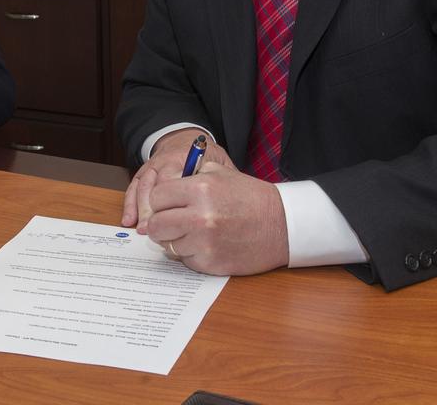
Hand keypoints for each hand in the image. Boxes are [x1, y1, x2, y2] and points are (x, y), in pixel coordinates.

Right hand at [121, 128, 234, 230]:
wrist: (185, 138)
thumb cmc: (206, 155)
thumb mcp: (219, 162)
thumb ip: (222, 180)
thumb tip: (230, 206)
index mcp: (186, 157)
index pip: (174, 178)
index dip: (172, 200)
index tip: (176, 218)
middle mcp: (165, 160)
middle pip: (155, 185)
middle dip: (152, 209)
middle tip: (154, 231)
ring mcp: (152, 166)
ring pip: (142, 187)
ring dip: (141, 210)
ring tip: (142, 230)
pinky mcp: (143, 173)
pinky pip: (133, 187)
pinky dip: (129, 204)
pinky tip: (129, 220)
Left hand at [144, 161, 289, 275]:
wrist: (281, 225)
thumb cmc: (250, 197)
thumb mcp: (220, 173)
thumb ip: (188, 176)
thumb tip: (161, 187)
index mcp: (200, 189)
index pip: (156, 198)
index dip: (161, 201)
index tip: (168, 204)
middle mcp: (199, 216)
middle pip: (155, 225)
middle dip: (161, 223)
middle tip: (172, 221)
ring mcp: (204, 243)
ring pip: (168, 246)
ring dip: (176, 240)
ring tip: (196, 232)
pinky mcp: (210, 263)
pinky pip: (185, 260)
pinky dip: (191, 254)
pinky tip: (207, 244)